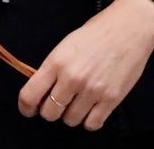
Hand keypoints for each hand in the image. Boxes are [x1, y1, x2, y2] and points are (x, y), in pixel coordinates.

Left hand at [18, 0, 153, 130]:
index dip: (25, 107)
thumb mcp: (65, 46)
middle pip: (49, 113)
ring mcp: (92, 91)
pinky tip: (90, 110)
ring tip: (76, 103)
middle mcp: (72, 79)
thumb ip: (52, 69)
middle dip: (50, 111)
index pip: (30, 95)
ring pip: (70, 120)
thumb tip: (42, 90)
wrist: (128, 28)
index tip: (28, 109)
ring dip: (70, 115)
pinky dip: (89, 121)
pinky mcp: (111, 99)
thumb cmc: (95, 33)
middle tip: (56, 104)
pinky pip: (92, 124)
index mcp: (56, 63)